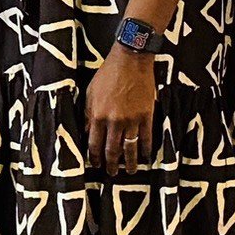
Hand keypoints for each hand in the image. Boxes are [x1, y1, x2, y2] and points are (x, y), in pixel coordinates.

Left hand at [84, 48, 155, 174]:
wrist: (130, 60)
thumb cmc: (108, 74)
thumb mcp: (91, 92)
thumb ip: (89, 113)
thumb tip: (88, 131)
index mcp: (98, 115)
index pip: (94, 143)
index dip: (94, 156)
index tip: (95, 164)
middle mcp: (115, 121)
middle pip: (112, 150)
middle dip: (111, 164)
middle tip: (111, 173)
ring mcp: (132, 120)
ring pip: (130, 148)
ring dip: (129, 162)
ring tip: (129, 171)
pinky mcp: (147, 116)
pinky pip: (147, 138)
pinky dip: (146, 149)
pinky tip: (145, 156)